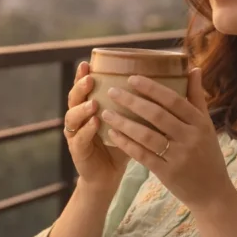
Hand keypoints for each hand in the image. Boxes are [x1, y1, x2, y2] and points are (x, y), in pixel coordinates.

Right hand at [64, 61, 129, 192]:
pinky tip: (94, 123)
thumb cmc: (122, 143)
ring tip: (93, 102)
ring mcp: (75, 133)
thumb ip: (139, 103)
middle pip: (74, 97)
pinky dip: (86, 130)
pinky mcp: (77, 151)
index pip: (84, 86)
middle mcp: (79, 117)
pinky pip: (79, 138)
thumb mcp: (131, 120)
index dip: (83, 74)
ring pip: (72, 117)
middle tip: (90, 78)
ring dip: (82, 109)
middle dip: (80, 87)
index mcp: (90, 105)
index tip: (88, 62)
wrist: (110, 174)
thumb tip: (164, 85)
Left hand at [101, 68, 236, 211]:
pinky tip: (112, 134)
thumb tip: (193, 68)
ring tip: (106, 112)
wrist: (212, 192)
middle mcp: (191, 138)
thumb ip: (197, 98)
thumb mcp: (207, 126)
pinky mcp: (167, 173)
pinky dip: (126, 143)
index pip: (174, 100)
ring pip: (146, 135)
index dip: (152, 88)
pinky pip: (142, 155)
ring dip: (124, 122)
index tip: (132, 78)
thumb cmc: (207, 154)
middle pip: (157, 115)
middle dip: (132, 101)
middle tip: (112, 91)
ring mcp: (179, 156)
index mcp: (200, 123)